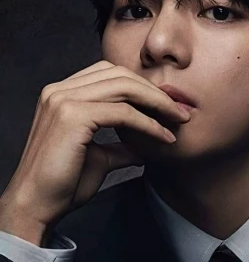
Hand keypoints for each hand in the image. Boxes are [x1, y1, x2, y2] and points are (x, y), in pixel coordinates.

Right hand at [0, 60, 189, 242]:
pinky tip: (163, 136)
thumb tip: (147, 143)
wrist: (35, 207)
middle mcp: (61, 89)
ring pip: (125, 88)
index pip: (112, 74)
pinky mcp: (72, 116)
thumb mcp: (99, 155)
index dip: (143, 86)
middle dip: (155, 91)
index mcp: (64, 92)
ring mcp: (64, 99)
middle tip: (179, 110)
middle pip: (121, 75)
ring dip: (158, 103)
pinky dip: (149, 123)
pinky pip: (123, 113)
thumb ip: (122, 143)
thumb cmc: (64, 182)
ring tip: (177, 118)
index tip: (166, 104)